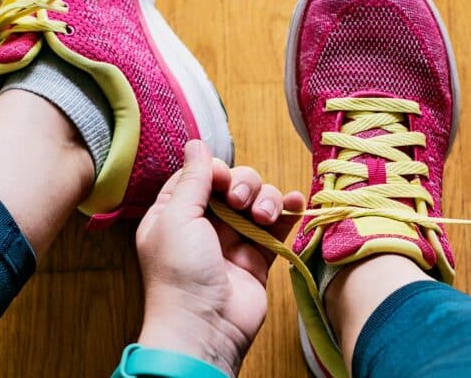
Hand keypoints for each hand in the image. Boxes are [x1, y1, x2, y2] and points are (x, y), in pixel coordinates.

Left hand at [135, 140, 304, 375]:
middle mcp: (205, 223)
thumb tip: (196, 143)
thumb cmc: (180, 273)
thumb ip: (193, 179)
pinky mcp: (259, 256)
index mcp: (176, 213)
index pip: (201, 175)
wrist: (205, 327)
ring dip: (267, 200)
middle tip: (241, 203)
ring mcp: (234, 240)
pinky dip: (288, 211)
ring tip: (263, 218)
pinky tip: (295, 204)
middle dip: (244, 185)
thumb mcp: (176, 218)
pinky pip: (278, 225)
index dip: (216, 171)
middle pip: (234, 184)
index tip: (222, 181)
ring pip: (259, 201)